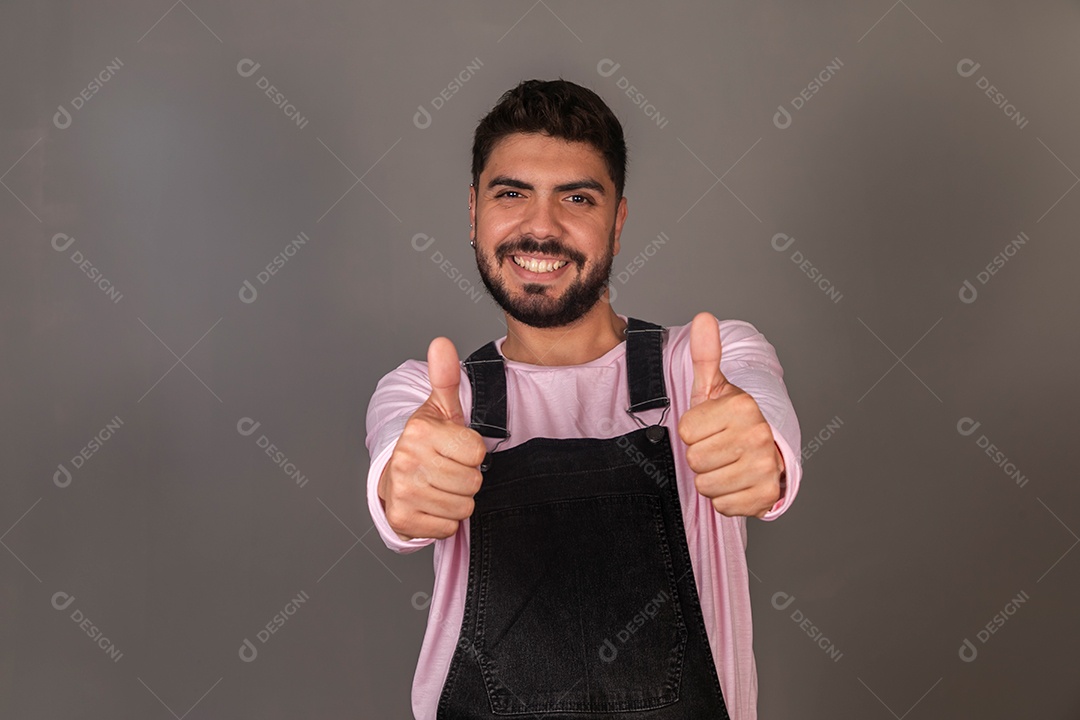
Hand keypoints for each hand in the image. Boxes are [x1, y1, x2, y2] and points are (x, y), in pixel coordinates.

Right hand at [378, 337, 487, 539]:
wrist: (394, 477)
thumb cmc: (426, 444)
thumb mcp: (440, 409)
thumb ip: (446, 377)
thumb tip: (442, 342)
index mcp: (420, 431)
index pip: (478, 452)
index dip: (473, 454)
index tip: (456, 450)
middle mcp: (406, 459)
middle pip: (473, 482)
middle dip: (466, 479)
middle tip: (448, 470)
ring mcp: (402, 491)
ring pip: (463, 506)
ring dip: (457, 500)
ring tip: (440, 486)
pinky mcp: (402, 519)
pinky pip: (448, 527)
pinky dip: (444, 520)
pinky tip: (431, 504)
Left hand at [677, 312, 784, 517]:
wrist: (767, 451)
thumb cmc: (731, 419)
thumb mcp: (714, 386)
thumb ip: (706, 355)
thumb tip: (704, 318)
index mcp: (742, 407)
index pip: (685, 432)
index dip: (692, 432)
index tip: (710, 427)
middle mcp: (758, 435)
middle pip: (694, 459)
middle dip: (701, 456)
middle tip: (719, 447)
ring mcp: (766, 467)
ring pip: (706, 485)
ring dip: (712, 478)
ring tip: (727, 463)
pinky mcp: (767, 495)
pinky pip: (723, 506)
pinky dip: (726, 499)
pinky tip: (737, 481)